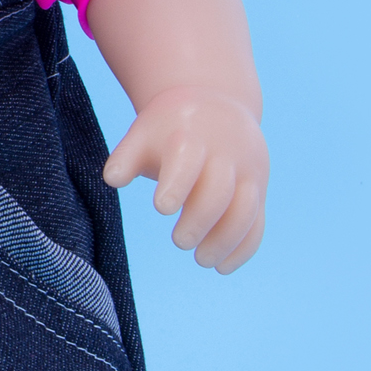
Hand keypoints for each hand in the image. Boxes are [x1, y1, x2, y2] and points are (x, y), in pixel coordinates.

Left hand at [103, 86, 267, 273]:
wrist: (215, 104)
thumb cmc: (169, 128)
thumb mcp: (144, 133)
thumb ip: (127, 157)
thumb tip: (112, 180)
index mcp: (192, 135)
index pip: (188, 160)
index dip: (177, 185)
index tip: (160, 208)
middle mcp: (226, 153)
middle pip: (220, 190)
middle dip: (201, 220)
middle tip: (180, 242)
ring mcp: (247, 171)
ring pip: (245, 209)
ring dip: (226, 240)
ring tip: (202, 261)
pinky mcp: (258, 188)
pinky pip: (257, 220)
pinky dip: (244, 247)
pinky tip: (223, 267)